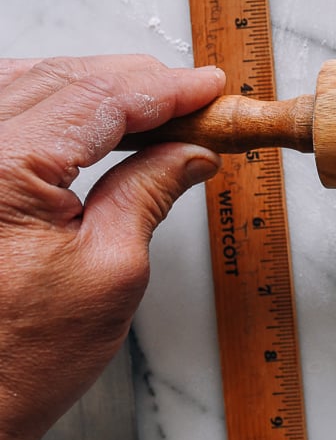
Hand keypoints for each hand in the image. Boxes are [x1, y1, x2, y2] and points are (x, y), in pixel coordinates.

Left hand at [0, 55, 224, 439]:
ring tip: (147, 107)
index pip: (98, 98)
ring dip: (90, 87)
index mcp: (0, 170)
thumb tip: (192, 150)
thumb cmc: (15, 361)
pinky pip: (1, 109)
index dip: (164, 88)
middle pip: (59, 79)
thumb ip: (149, 192)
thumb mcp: (111, 272)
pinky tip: (82, 117)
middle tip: (192, 98)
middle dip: (132, 82)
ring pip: (24, 82)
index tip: (210, 87)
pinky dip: (47, 101)